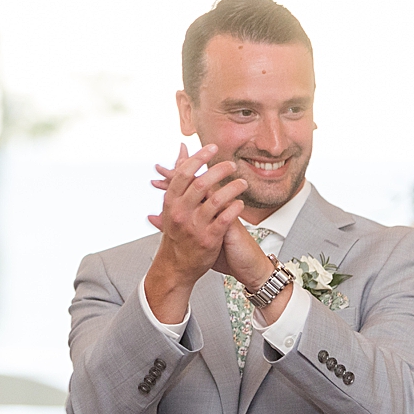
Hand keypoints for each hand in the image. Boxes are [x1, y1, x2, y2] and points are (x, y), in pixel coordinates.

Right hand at [145, 142, 248, 282]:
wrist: (176, 266)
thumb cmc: (177, 232)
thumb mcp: (172, 204)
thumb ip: (179, 176)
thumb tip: (183, 148)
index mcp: (171, 203)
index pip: (183, 173)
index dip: (199, 157)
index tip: (213, 147)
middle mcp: (181, 213)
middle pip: (201, 183)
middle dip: (220, 170)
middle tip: (232, 165)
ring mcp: (195, 226)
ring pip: (216, 200)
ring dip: (232, 188)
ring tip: (242, 183)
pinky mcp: (208, 239)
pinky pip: (225, 219)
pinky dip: (234, 208)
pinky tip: (240, 203)